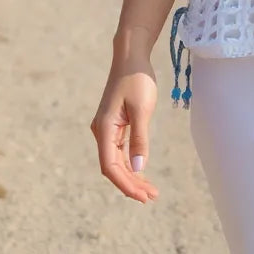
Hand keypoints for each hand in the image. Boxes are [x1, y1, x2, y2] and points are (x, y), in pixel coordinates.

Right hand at [90, 56, 159, 202]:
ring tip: (150, 191)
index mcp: (104, 128)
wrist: (131, 57)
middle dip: (131, 183)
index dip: (125, 183)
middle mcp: (102, 132)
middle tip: (152, 197)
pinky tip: (141, 173)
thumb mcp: (142, 109)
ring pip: (117, 160)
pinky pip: (120, 150)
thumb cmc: (137, 79)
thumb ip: (140, 139)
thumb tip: (137, 168)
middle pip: (113, 166)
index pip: (110, 166)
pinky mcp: (115, 125)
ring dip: (132, 176)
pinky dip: (131, 163)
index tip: (142, 196)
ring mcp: (107, 129)